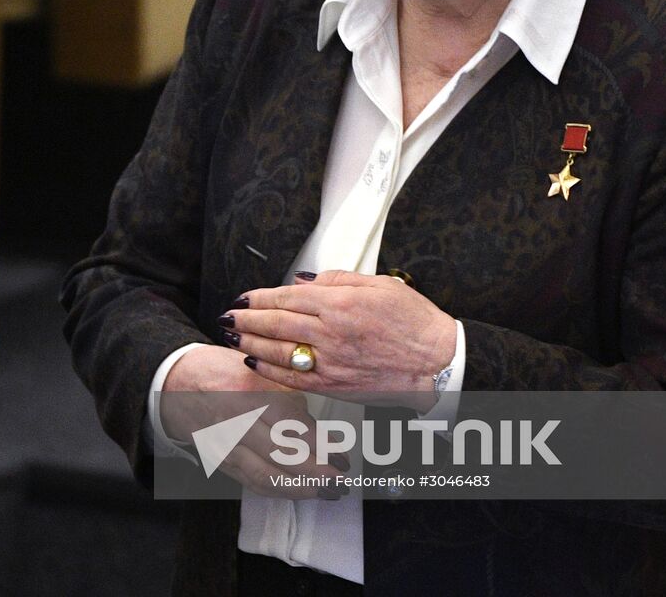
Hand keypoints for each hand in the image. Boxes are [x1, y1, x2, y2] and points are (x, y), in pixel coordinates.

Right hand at [160, 345, 350, 497]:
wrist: (176, 382)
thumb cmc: (223, 371)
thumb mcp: (261, 373)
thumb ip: (292, 401)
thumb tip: (325, 435)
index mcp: (248, 391)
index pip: (290, 425)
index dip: (321, 446)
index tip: (344, 458)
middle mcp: (233, 420)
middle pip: (280, 455)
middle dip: (316, 474)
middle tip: (341, 482)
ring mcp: (223, 443)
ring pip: (265, 476)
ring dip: (301, 489)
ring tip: (327, 492)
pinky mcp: (218, 460)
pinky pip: (251, 482)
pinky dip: (279, 490)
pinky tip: (299, 491)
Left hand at [224, 270, 456, 407]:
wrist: (438, 363)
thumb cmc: (415, 324)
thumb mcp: (378, 285)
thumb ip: (336, 280)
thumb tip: (303, 281)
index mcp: (340, 304)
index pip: (286, 297)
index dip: (260, 296)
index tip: (245, 295)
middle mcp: (331, 333)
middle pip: (276, 323)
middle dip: (246, 318)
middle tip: (228, 314)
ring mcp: (331, 362)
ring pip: (278, 351)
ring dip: (250, 342)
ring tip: (233, 334)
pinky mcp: (335, 385)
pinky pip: (293, 378)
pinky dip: (270, 369)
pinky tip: (256, 361)